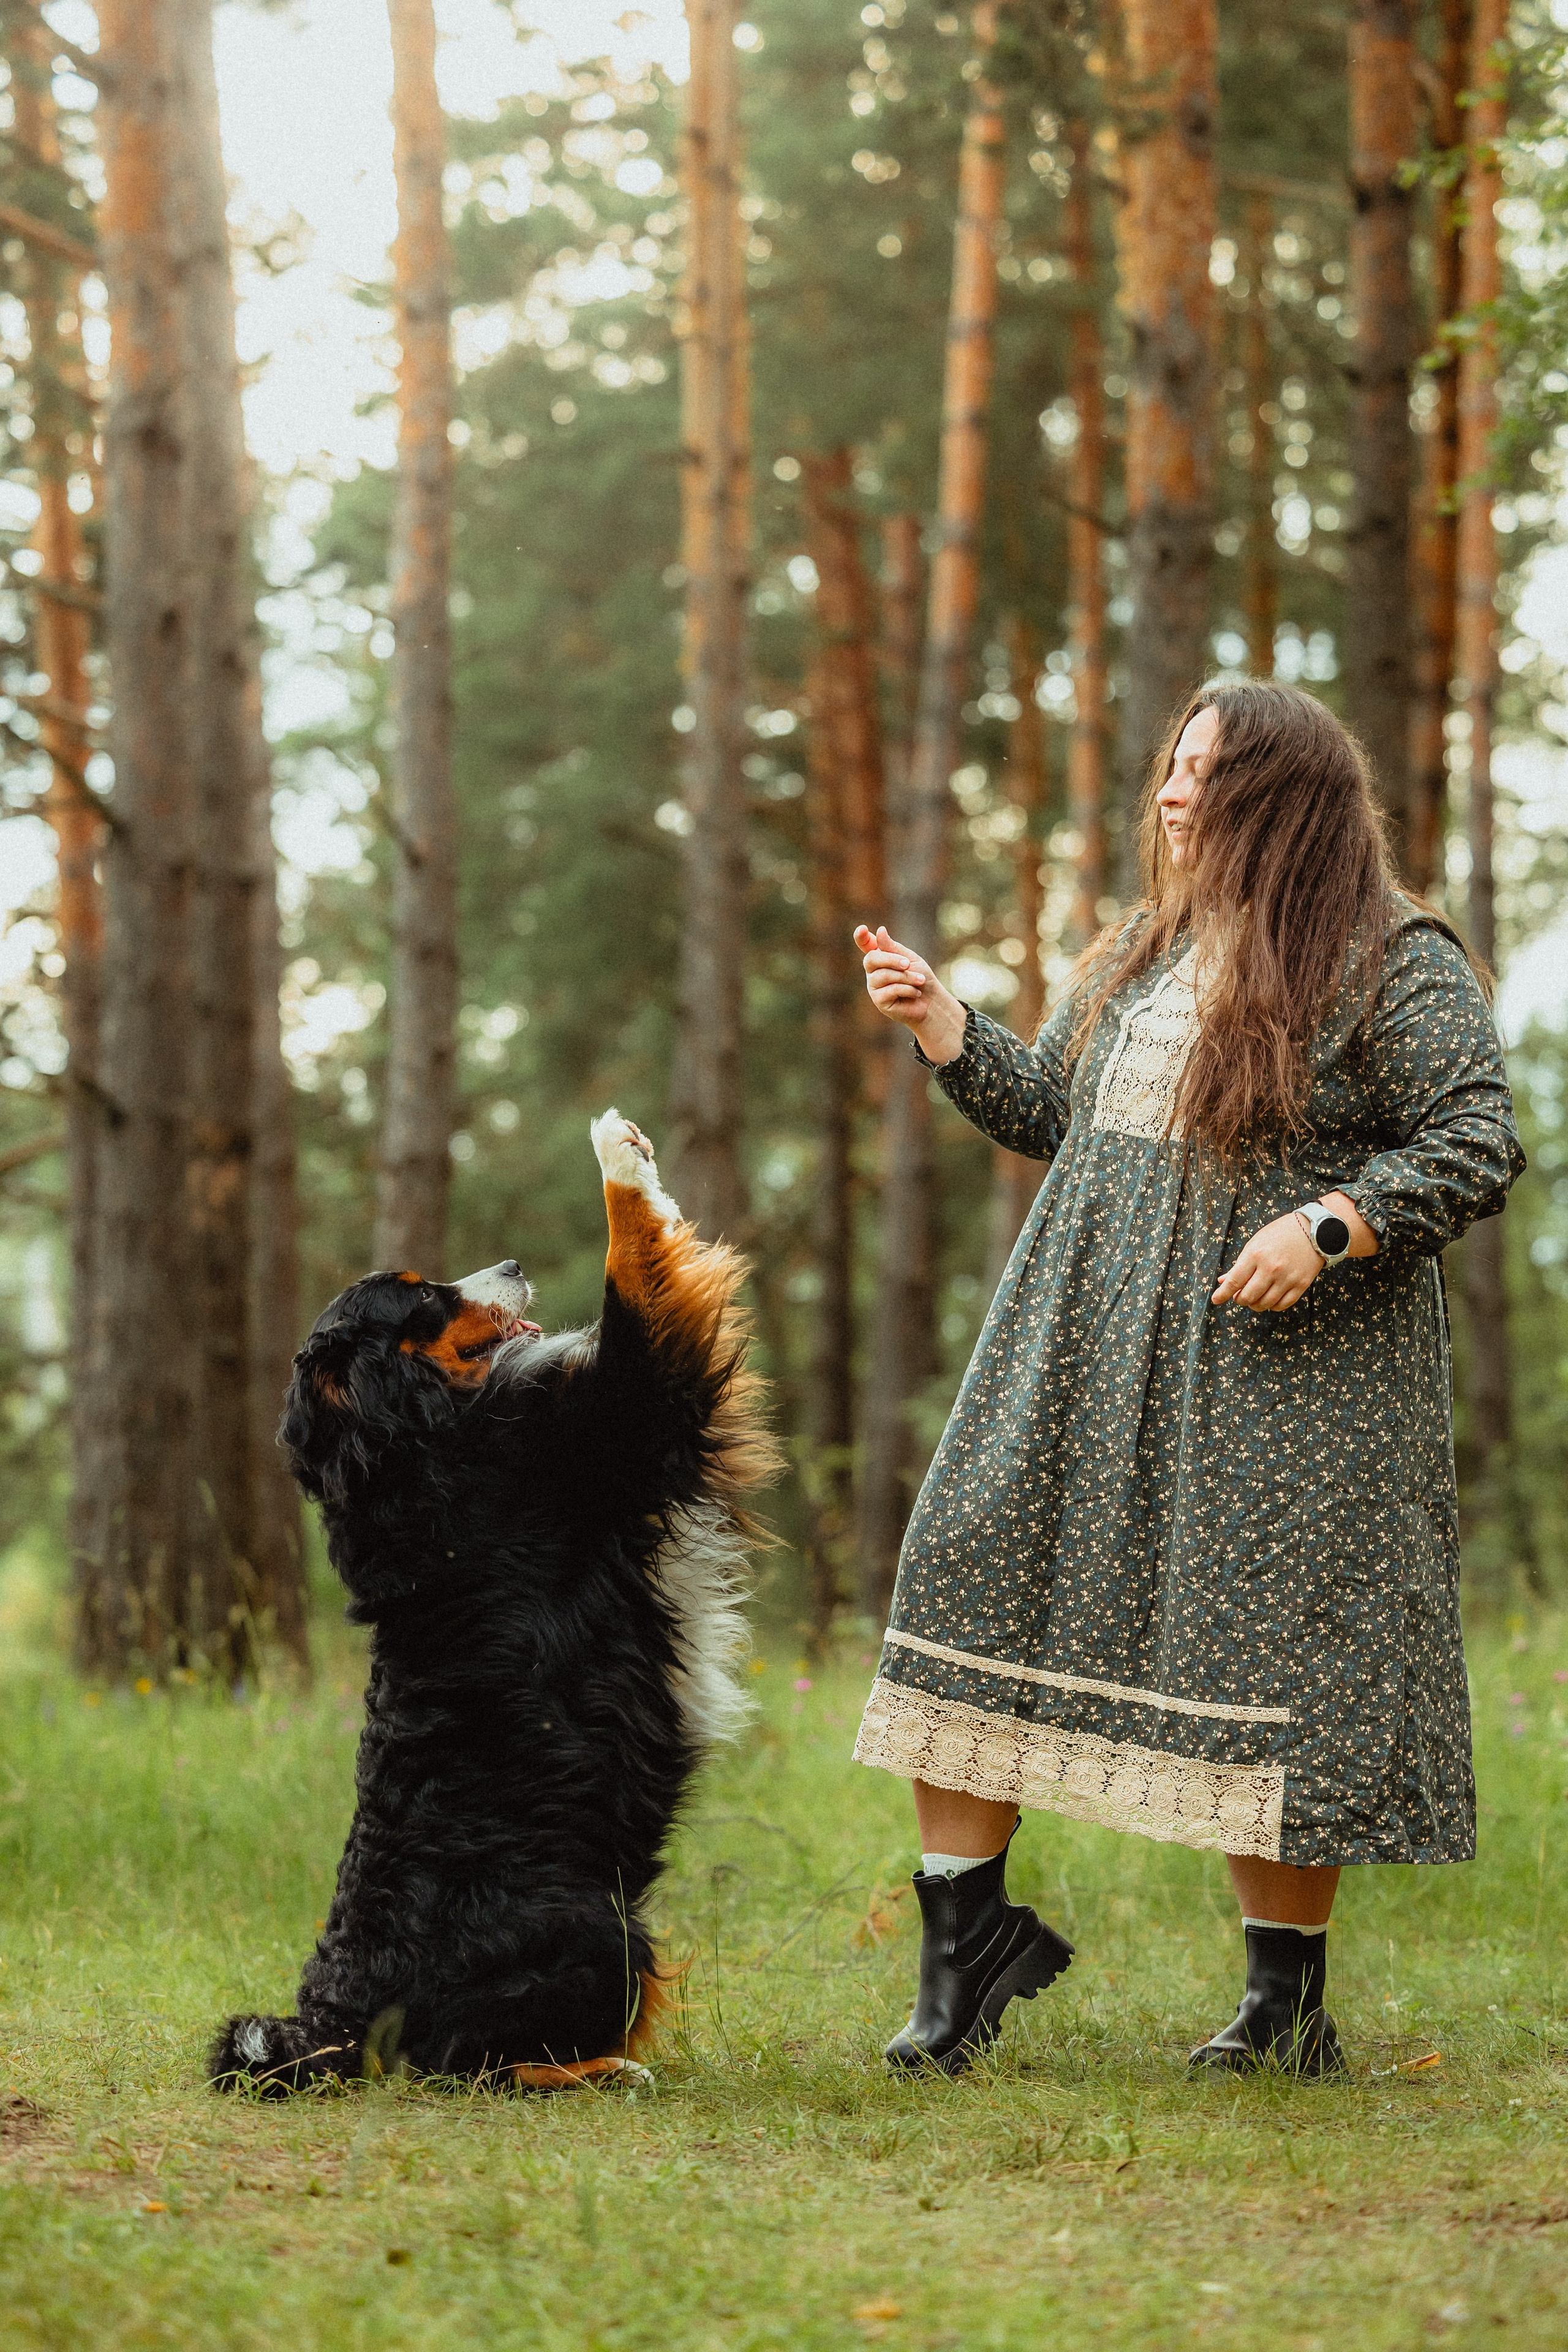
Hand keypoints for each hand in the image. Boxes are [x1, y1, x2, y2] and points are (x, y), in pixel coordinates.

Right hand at [853, 923, 966, 1065]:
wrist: (932, 1002)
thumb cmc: (921, 978)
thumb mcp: (910, 959)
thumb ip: (892, 948)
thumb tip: (879, 931)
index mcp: (880, 957)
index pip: (865, 945)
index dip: (861, 938)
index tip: (862, 930)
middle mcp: (873, 971)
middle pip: (871, 959)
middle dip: (891, 959)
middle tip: (908, 963)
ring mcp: (874, 986)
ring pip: (883, 975)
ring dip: (906, 977)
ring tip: (920, 981)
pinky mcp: (879, 1001)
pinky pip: (890, 990)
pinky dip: (907, 989)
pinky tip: (915, 993)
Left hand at [1211, 1212, 1327, 1313]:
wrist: (1314, 1230)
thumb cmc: (1281, 1234)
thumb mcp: (1255, 1243)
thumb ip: (1240, 1264)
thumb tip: (1223, 1281)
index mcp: (1256, 1255)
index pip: (1234, 1281)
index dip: (1222, 1294)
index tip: (1216, 1299)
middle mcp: (1271, 1268)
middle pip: (1247, 1297)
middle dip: (1239, 1299)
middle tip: (1239, 1296)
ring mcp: (1287, 1278)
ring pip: (1264, 1304)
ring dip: (1255, 1304)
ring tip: (1255, 1297)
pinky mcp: (1301, 1285)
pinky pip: (1281, 1305)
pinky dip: (1272, 1306)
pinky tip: (1270, 1298)